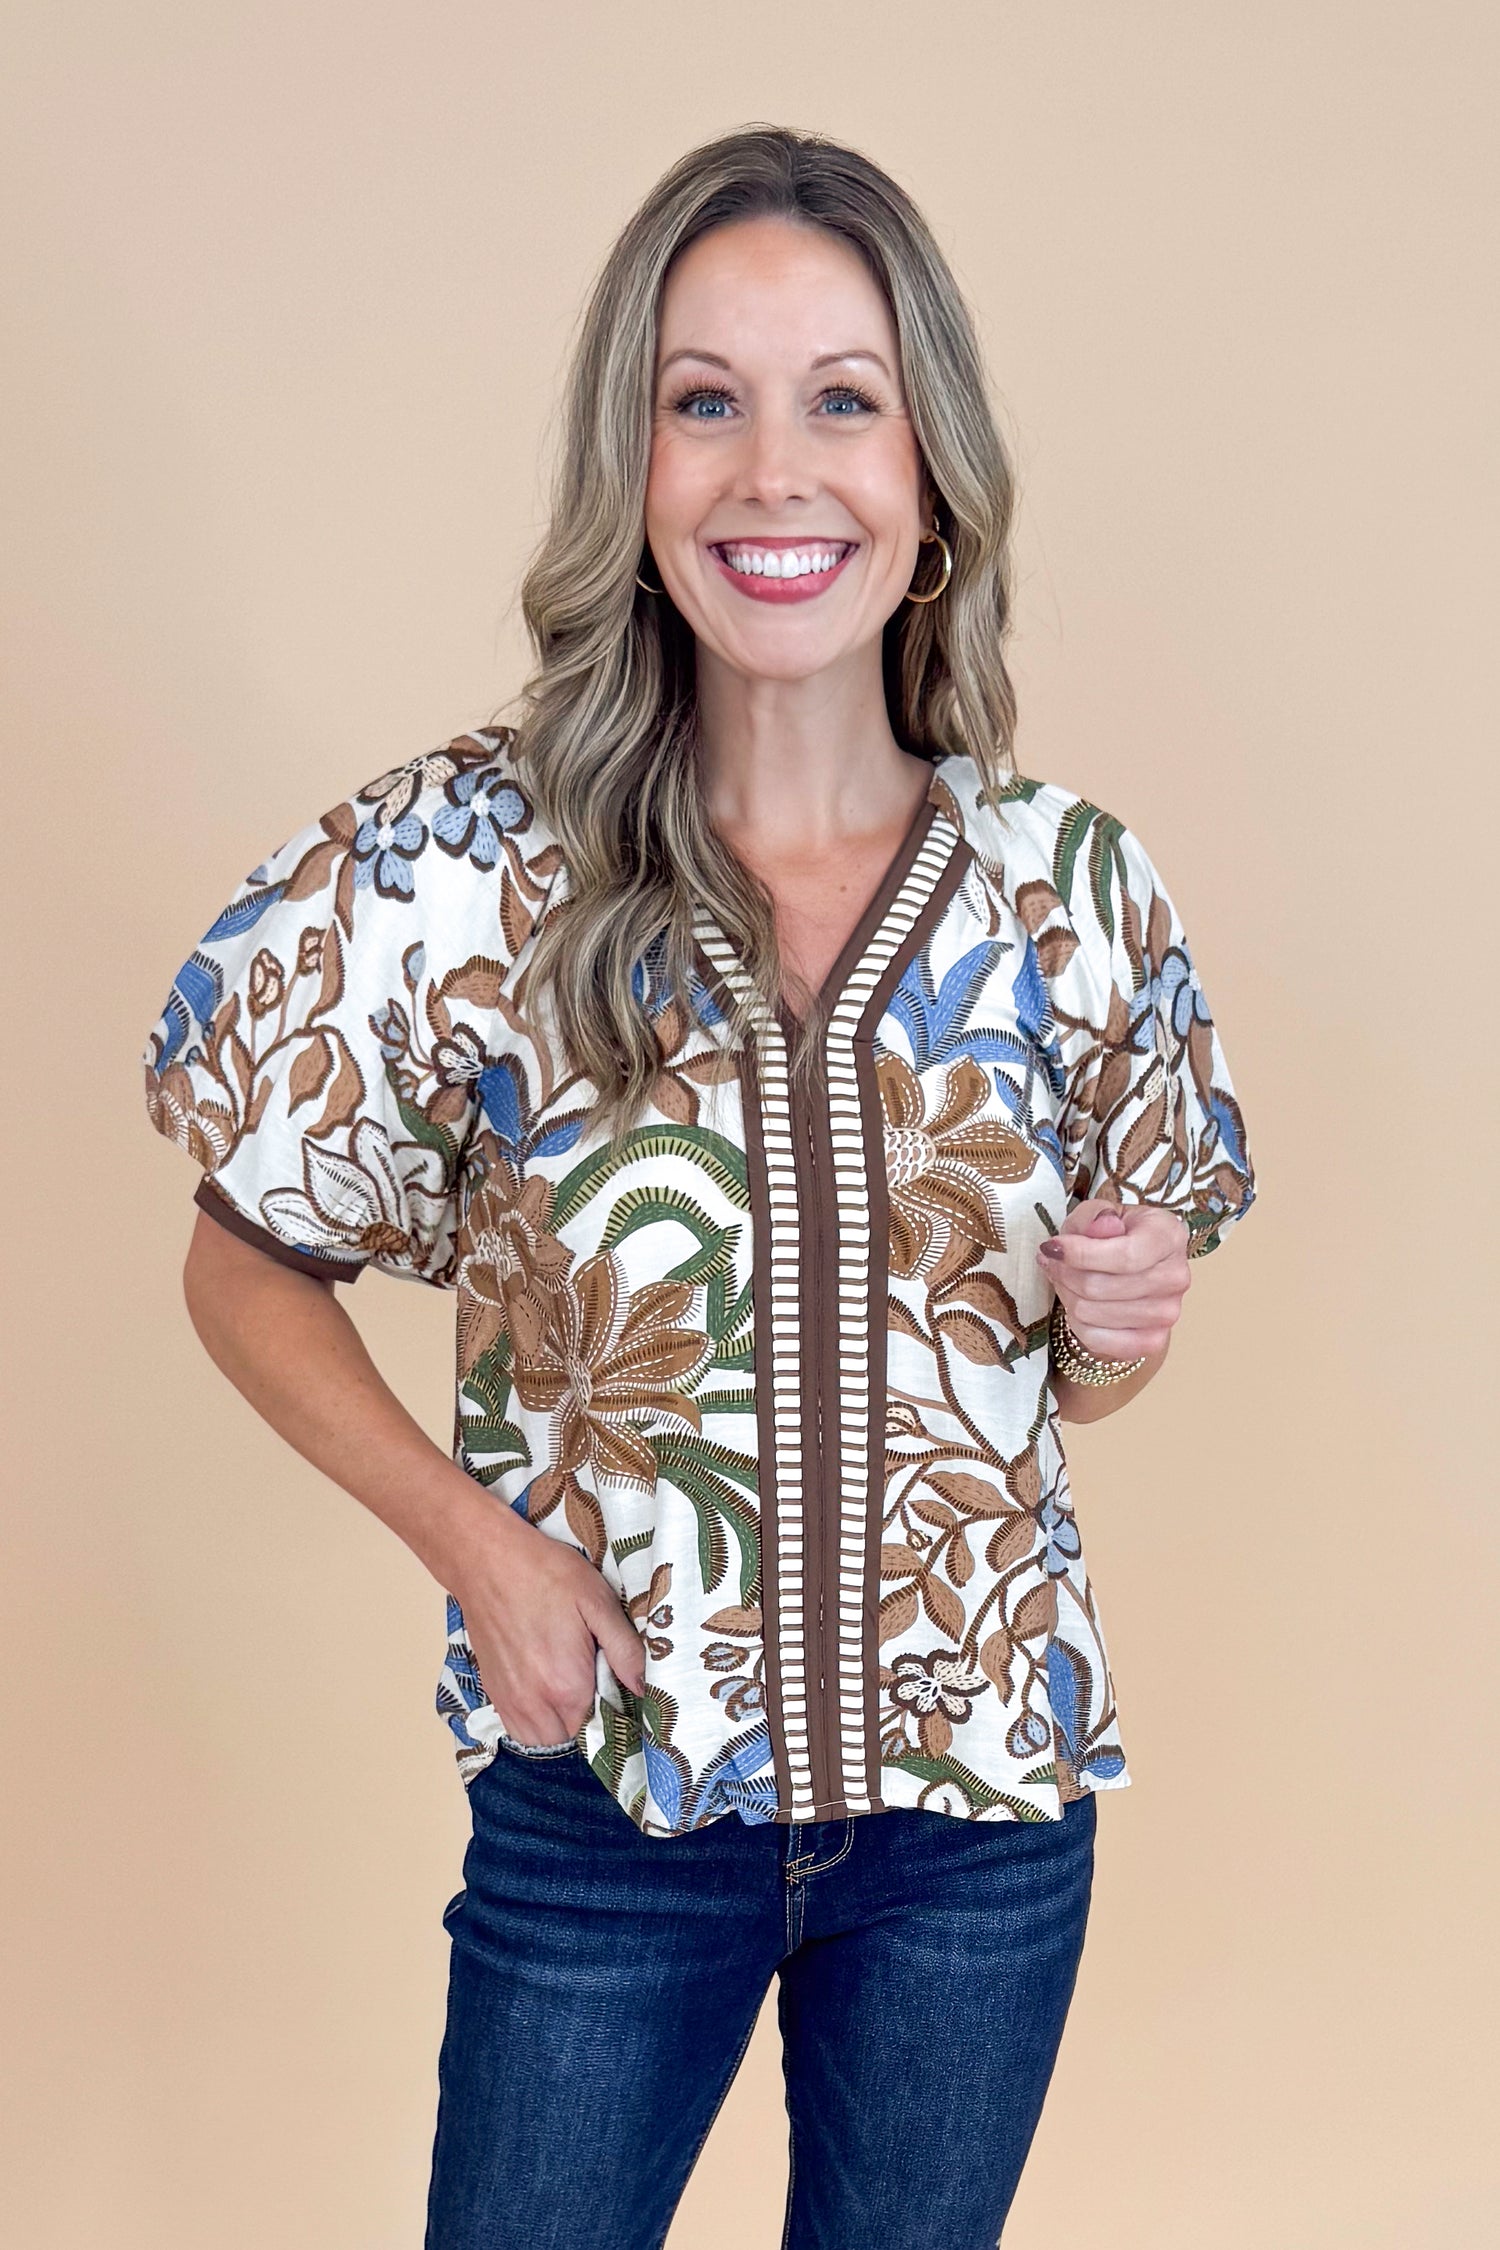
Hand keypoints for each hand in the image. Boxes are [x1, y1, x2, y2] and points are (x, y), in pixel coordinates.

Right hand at [448, 1505, 647, 1746]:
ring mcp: (510, 1702)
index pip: (602, 1727)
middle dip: (589, 1719)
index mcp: (568, 1685)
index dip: (615, 1712)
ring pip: (544, 1739)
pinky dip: (536, 1721)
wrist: (487, 1561)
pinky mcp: (494, 1692)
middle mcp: (536, 1703)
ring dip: (562, 1724)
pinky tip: (546, 1688)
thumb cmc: (545, 1574)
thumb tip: (643, 1686)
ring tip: (570, 1687)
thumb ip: (624, 1649)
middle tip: (595, 1681)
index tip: (618, 1688)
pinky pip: (520, 1729)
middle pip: (573, 1739)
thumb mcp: (597, 1601)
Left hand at [1036, 1200, 1190, 1361]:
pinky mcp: (1154, 1341)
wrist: (1133, 1263)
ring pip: (1092, 1314)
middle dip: (1065, 1274)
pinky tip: (1077, 1305)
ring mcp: (1168, 1313)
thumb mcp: (1098, 1213)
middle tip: (1052, 1263)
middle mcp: (1176, 1276)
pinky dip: (1077, 1324)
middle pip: (1101, 1287)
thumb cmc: (1113, 1235)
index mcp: (1169, 1236)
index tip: (1052, 1248)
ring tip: (1065, 1280)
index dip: (1081, 1255)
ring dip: (1068, 1297)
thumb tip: (1100, 1228)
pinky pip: (1098, 1341)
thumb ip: (1094, 1216)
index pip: (1125, 1256)